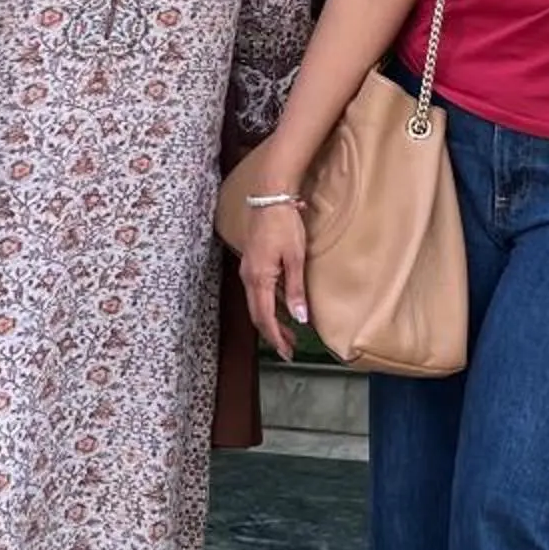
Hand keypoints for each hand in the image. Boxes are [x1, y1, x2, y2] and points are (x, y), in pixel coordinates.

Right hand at [235, 188, 310, 359]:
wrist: (269, 197)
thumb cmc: (284, 224)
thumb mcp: (295, 258)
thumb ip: (295, 290)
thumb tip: (300, 319)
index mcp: (259, 279)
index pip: (265, 318)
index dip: (275, 338)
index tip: (286, 353)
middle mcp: (249, 277)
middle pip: (257, 315)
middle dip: (272, 334)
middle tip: (288, 350)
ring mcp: (248, 269)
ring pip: (257, 304)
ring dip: (271, 321)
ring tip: (289, 333)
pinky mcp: (252, 262)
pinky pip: (258, 291)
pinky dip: (269, 305)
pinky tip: (283, 307)